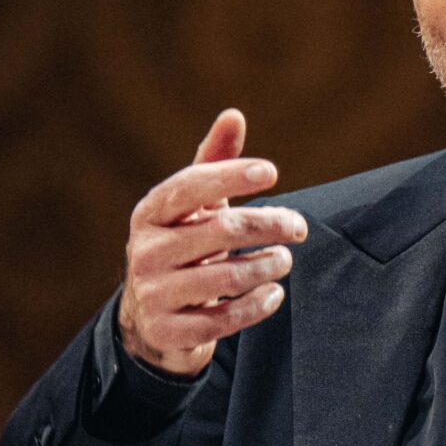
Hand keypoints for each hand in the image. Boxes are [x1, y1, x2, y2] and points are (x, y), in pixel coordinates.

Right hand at [118, 109, 307, 377]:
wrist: (152, 320)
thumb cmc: (182, 248)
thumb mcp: (192, 208)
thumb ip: (213, 163)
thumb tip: (233, 115)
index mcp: (150, 213)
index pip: (191, 186)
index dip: (231, 176)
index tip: (272, 173)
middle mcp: (146, 251)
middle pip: (220, 230)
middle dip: (268, 225)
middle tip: (298, 227)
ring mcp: (155, 293)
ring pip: (227, 276)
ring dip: (268, 265)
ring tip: (284, 259)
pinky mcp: (169, 330)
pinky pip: (226, 318)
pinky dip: (259, 304)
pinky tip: (274, 293)